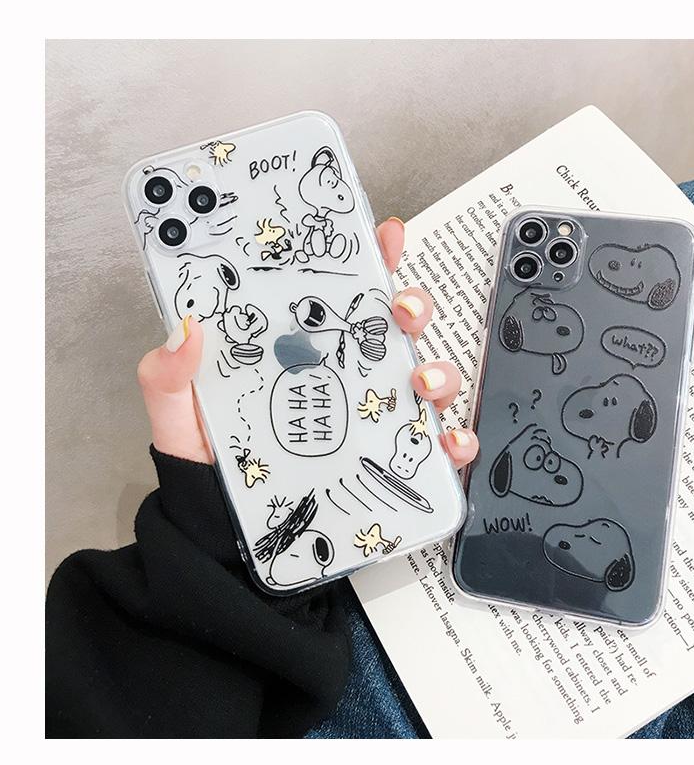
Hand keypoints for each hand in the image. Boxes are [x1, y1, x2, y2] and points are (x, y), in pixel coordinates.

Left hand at [137, 216, 479, 467]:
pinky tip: (446, 441)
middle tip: (401, 312)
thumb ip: (168, 375)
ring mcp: (372, 419)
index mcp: (302, 351)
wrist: (225, 528)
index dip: (370, 260)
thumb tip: (187, 330)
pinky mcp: (387, 463)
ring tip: (421, 381)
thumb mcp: (180, 412)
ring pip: (427, 380)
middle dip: (413, 308)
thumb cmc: (211, 463)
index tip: (386, 235)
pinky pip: (434, 448)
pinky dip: (453, 441)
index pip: (341, 296)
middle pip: (397, 329)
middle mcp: (346, 378)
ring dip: (439, 372)